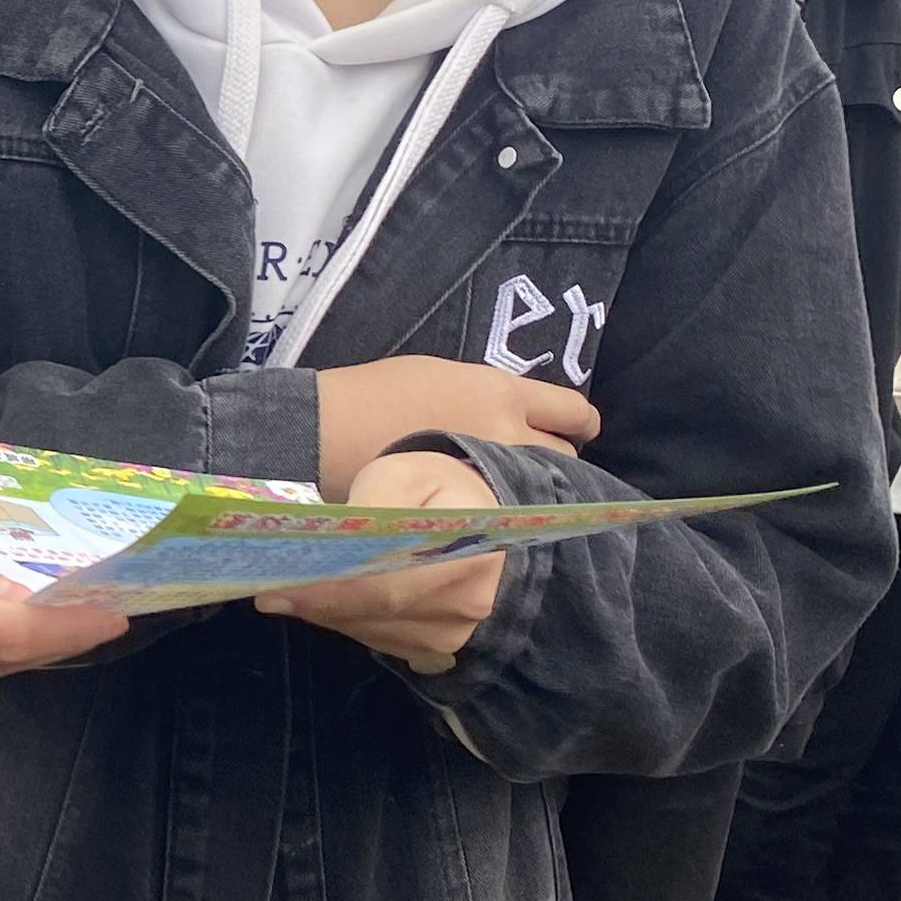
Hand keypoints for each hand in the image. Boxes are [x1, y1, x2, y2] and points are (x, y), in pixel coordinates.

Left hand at [256, 448, 505, 666]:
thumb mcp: (398, 476)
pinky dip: (345, 618)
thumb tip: (321, 551)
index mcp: (468, 553)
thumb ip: (367, 509)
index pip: (386, 589)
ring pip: (367, 630)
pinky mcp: (433, 648)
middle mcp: (466, 603)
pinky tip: (332, 595)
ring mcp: (452, 632)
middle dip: (315, 602)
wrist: (472, 510)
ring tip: (295, 586)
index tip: (275, 591)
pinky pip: (374, 638)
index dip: (328, 593)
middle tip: (268, 590)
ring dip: (326, 611)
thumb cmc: (431, 486)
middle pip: (373, 614)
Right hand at [313, 356, 595, 495]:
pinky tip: (490, 522)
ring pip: (542, 496)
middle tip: (532, 467)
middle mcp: (507, 435)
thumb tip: (511, 420)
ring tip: (509, 498)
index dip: (578, 424)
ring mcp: (489, 480)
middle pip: (566, 457)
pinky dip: (504, 521)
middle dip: (554, 461)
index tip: (574, 432)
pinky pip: (507, 524)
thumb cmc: (371, 396)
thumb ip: (485, 400)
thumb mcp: (439, 376)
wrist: (322, 435)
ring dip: (534, 496)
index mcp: (499, 393)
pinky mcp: (466, 516)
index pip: (572, 411)